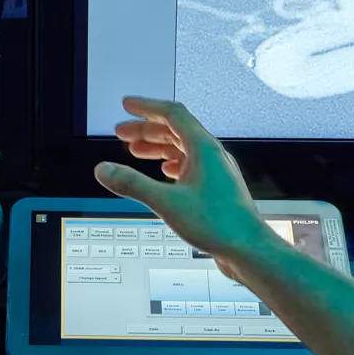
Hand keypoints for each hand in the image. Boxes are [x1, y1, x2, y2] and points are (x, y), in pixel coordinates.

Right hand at [95, 97, 276, 279]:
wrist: (248, 249)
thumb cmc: (220, 224)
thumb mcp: (167, 203)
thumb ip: (132, 184)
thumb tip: (105, 170)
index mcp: (203, 149)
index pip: (173, 114)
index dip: (146, 107)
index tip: (127, 105)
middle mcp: (211, 155)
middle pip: (175, 130)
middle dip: (146, 129)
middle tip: (122, 133)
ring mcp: (215, 171)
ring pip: (183, 148)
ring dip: (157, 146)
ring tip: (136, 152)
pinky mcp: (216, 188)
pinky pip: (191, 165)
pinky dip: (171, 163)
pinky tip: (165, 173)